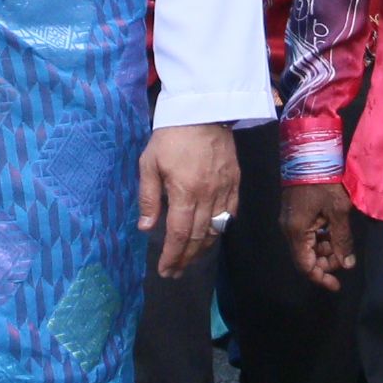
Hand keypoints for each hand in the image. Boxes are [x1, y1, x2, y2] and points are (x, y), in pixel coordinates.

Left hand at [138, 124, 239, 277]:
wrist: (204, 110)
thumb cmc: (171, 136)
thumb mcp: (149, 163)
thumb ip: (149, 197)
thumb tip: (146, 228)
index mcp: (185, 192)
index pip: (180, 234)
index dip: (172, 256)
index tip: (165, 270)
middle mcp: (209, 196)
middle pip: (199, 237)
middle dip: (185, 259)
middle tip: (174, 272)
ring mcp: (226, 190)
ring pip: (217, 230)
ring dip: (202, 249)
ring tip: (189, 260)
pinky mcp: (236, 182)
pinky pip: (231, 214)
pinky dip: (221, 230)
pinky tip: (211, 237)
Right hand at [282, 181, 356, 290]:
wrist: (308, 154)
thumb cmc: (324, 181)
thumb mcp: (338, 211)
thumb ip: (342, 239)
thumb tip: (347, 264)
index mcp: (297, 232)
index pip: (306, 266)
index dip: (321, 278)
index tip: (338, 285)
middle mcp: (289, 229)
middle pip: (306, 257)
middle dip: (326, 263)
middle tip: (346, 258)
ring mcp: (290, 221)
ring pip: (307, 246)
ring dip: (325, 250)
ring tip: (342, 243)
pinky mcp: (294, 213)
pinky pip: (307, 234)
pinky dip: (321, 238)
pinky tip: (334, 232)